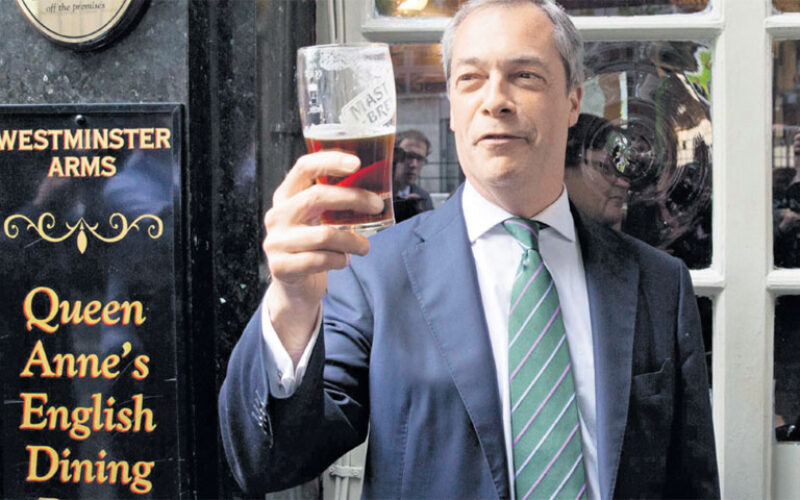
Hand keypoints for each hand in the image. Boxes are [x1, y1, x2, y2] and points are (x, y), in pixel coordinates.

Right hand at [263, 152, 383, 357]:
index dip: (329, 160)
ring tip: (364, 247)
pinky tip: (343, 261)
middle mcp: (277, 215)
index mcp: (285, 196)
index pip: (303, 167)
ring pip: (325, 235)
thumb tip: (375, 191)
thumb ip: (334, 204)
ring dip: (353, 241)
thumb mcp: (317, 220)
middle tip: (377, 205)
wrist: (294, 288)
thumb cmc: (312, 247)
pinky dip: (340, 260)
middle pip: (317, 197)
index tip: (357, 163)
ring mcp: (276, 241)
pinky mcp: (281, 267)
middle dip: (353, 198)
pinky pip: (321, 260)